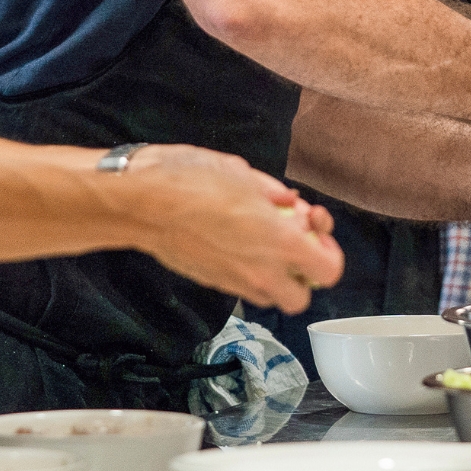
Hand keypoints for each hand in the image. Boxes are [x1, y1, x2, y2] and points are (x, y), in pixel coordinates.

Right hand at [127, 146, 343, 314]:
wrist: (140, 203)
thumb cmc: (190, 181)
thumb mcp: (244, 174)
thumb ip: (274, 194)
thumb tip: (287, 202)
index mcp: (280, 242)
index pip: (328, 270)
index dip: (329, 251)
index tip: (315, 229)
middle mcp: (261, 271)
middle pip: (301, 297)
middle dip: (303, 273)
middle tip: (293, 242)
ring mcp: (234, 281)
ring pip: (271, 296)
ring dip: (277, 275)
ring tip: (264, 240)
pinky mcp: (211, 282)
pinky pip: (243, 287)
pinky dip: (249, 272)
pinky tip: (237, 240)